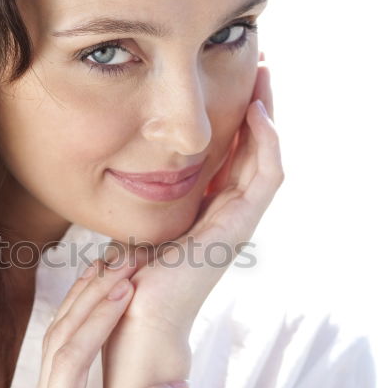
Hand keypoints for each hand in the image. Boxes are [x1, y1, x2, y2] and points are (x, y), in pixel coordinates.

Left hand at [105, 56, 283, 338]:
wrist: (132, 321)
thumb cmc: (126, 281)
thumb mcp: (133, 222)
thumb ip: (138, 198)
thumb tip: (119, 167)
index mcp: (206, 215)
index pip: (232, 157)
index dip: (235, 120)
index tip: (231, 82)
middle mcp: (227, 217)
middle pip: (255, 151)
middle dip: (257, 107)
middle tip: (257, 66)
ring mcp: (236, 224)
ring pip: (267, 158)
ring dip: (268, 115)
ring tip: (263, 76)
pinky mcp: (237, 229)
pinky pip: (266, 177)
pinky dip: (266, 143)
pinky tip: (257, 112)